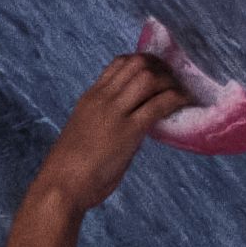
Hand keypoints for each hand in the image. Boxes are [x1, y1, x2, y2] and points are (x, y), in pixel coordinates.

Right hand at [25, 49, 191, 220]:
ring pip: (148, 77)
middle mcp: (103, 98)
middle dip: (160, 67)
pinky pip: (159, 104)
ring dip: (169, 82)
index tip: (157, 73)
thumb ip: (107, 121)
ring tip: (179, 93)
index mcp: (91, 98)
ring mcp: (115, 112)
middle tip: (173, 82)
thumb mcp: (86, 131)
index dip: (143, 62)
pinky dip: (176, 100)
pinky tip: (184, 104)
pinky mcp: (129, 130)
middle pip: (136, 63)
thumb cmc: (70, 167)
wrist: (61, 184)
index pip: (118, 63)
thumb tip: (135, 122)